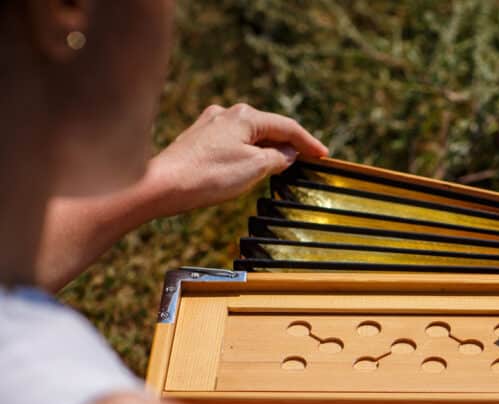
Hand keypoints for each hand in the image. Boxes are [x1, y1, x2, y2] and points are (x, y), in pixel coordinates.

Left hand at [148, 103, 327, 214]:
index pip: (287, 127)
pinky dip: (248, 152)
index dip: (308, 142)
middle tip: (306, 160)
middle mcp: (227, 113)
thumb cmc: (209, 175)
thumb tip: (288, 152)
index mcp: (246, 116)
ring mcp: (210, 124)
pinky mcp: (198, 139)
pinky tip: (249, 166)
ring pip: (249, 135)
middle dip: (287, 143)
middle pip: (268, 128)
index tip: (324, 155)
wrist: (163, 185)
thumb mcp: (256, 168)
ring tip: (280, 167)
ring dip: (267, 149)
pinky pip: (233, 142)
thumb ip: (279, 158)